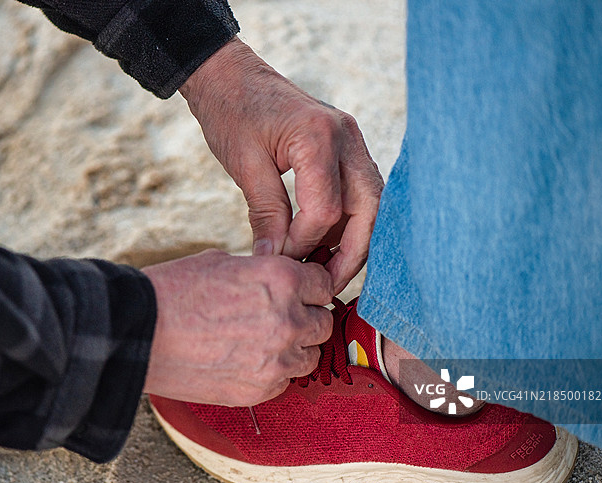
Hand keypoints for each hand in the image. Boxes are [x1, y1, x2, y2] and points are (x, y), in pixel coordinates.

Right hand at [141, 250, 332, 405]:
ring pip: (310, 356)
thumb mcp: (222, 262)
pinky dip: (273, 373)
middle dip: (306, 318)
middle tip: (280, 317)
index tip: (300, 293)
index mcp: (281, 279)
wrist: (138, 333)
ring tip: (262, 341)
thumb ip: (261, 272)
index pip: (325, 285)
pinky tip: (245, 360)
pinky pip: (285, 381)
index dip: (310, 287)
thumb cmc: (172, 291)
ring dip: (295, 348)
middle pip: (324, 322)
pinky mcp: (261, 390)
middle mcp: (288, 319)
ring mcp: (277, 359)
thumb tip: (278, 281)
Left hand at [180, 38, 383, 293]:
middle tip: (326, 286)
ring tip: (322, 268)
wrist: (231, 76)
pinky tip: (320, 244)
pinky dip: (343, 222)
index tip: (279, 261)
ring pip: (370, 205)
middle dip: (352, 254)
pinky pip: (356, 194)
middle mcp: (346, 137)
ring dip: (351, 240)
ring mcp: (351, 141)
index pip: (325, 211)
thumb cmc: (232, 113)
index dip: (304, 244)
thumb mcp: (244, 166)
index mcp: (319, 137)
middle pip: (369, 210)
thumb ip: (266, 215)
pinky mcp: (345, 148)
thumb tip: (274, 261)